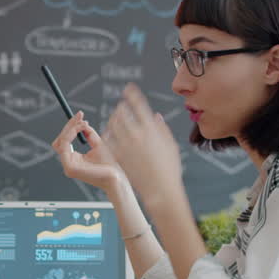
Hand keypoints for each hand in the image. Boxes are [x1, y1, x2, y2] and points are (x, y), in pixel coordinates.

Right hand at [52, 111, 124, 191]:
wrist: (116, 178)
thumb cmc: (109, 164)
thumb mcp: (98, 145)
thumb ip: (89, 134)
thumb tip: (83, 123)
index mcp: (73, 160)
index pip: (65, 141)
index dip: (71, 127)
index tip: (80, 115)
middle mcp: (68, 164)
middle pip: (60, 140)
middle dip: (69, 125)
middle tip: (80, 115)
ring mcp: (67, 167)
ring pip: (60, 142)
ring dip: (70, 129)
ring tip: (83, 123)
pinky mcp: (70, 167)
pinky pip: (64, 146)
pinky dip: (71, 134)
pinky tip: (80, 129)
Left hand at [104, 84, 183, 206]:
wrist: (160, 189)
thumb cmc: (169, 170)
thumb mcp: (170, 146)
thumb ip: (162, 129)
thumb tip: (155, 117)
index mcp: (151, 130)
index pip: (139, 105)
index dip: (132, 95)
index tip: (128, 89)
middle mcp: (137, 135)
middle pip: (123, 113)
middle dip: (120, 108)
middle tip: (119, 107)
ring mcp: (126, 146)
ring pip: (113, 125)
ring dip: (112, 120)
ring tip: (114, 119)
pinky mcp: (118, 156)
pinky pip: (108, 142)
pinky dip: (107, 136)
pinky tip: (108, 135)